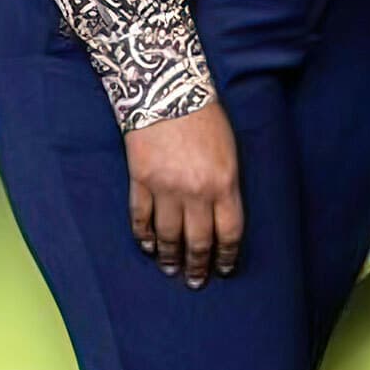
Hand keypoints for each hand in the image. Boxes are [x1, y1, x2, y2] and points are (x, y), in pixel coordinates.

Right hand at [125, 102, 242, 287]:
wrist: (167, 89)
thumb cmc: (204, 115)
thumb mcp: (229, 150)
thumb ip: (226, 183)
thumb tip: (221, 215)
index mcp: (224, 182)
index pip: (229, 232)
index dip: (227, 256)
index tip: (225, 269)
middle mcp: (195, 191)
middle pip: (198, 241)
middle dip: (198, 265)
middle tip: (196, 280)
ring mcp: (165, 188)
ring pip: (168, 235)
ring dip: (170, 257)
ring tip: (172, 269)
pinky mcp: (140, 181)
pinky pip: (141, 218)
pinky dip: (144, 237)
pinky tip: (148, 247)